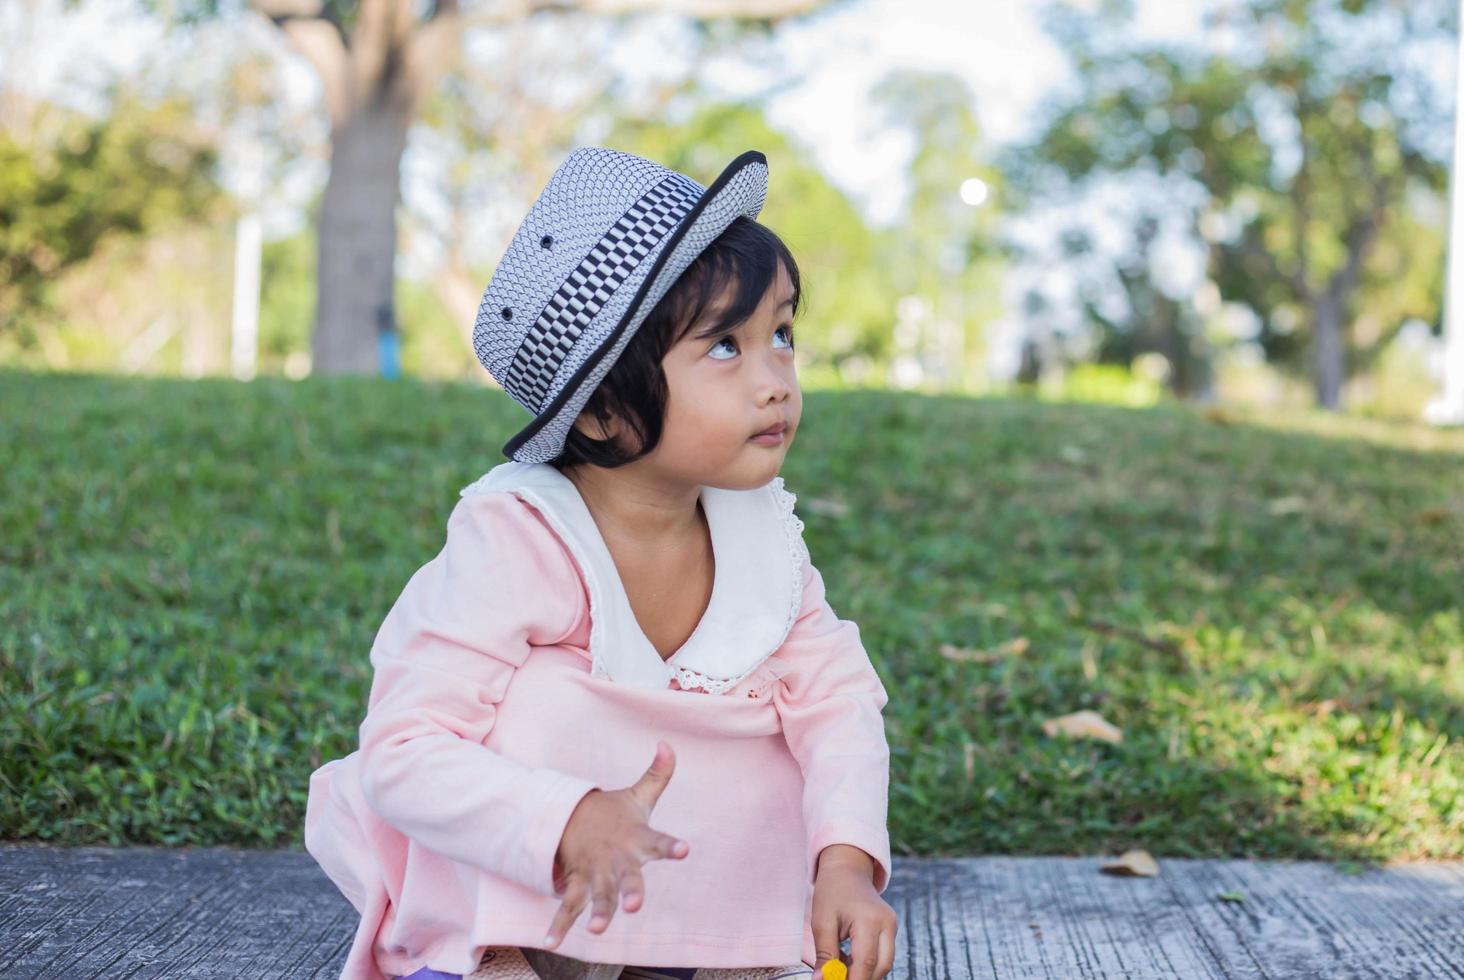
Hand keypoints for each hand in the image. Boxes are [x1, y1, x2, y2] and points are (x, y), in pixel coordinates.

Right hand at [542, 740, 688, 949]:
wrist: (566, 816)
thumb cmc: (612, 813)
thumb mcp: (636, 796)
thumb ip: (657, 775)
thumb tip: (668, 744)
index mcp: (634, 838)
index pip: (657, 841)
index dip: (670, 846)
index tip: (684, 850)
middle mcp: (615, 857)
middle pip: (625, 876)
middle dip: (629, 891)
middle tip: (634, 907)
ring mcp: (594, 871)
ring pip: (596, 893)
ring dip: (598, 911)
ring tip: (598, 929)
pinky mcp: (576, 882)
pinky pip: (567, 905)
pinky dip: (558, 925)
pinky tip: (551, 943)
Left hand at [810, 846, 896, 979]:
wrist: (847, 869)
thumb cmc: (832, 892)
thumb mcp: (821, 922)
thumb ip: (824, 955)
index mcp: (870, 919)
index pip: (866, 962)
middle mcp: (887, 923)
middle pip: (881, 967)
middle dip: (860, 978)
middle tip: (837, 978)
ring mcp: (892, 926)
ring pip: (884, 963)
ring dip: (863, 972)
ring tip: (839, 966)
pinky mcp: (891, 928)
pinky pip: (883, 954)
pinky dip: (867, 963)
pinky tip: (847, 958)